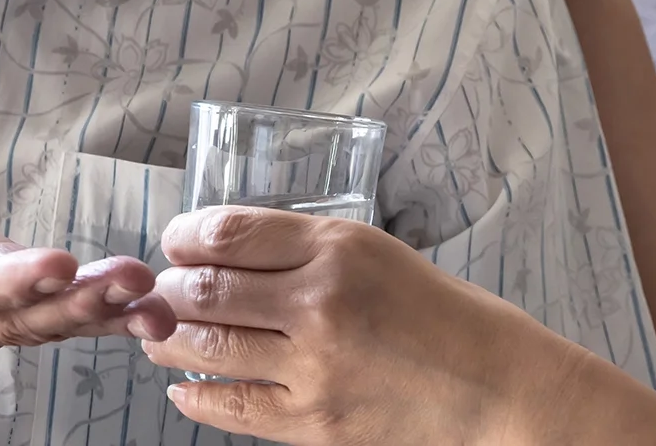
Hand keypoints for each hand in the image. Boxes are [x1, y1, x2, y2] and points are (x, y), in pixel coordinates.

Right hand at [0, 134, 177, 362]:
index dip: (1, 283)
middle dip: (74, 303)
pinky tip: (149, 307)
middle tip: (132, 281)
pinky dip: (102, 314)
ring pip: (38, 326)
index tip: (54, 266)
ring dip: (101, 314)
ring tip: (155, 300)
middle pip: (7, 320)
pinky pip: (51, 317)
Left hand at [143, 207, 588, 444]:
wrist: (495, 388)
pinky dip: (195, 396)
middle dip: (169, 289)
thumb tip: (224, 253)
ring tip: (160, 335)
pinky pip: (230, 408)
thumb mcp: (377, 254)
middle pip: (205, 290)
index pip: (228, 233)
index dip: (185, 236)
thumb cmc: (442, 315)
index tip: (176, 242)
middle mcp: (319, 304)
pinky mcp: (313, 423)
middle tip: (160, 291)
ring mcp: (312, 369)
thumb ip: (304, 251)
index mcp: (339, 249)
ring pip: (205, 348)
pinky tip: (185, 388)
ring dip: (169, 340)